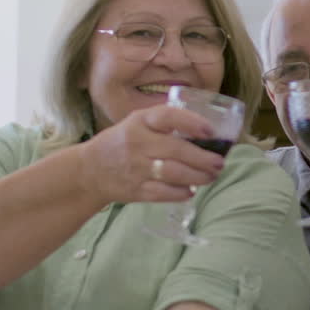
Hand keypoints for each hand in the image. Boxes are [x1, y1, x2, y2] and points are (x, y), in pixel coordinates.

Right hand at [75, 106, 225, 205]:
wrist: (90, 171)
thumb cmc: (123, 142)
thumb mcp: (138, 123)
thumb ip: (165, 124)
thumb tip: (207, 133)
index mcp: (140, 121)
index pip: (167, 116)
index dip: (191, 122)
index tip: (210, 130)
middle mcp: (138, 143)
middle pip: (177, 150)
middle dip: (204, 158)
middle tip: (219, 162)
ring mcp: (136, 168)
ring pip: (174, 173)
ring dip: (198, 176)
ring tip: (211, 176)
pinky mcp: (135, 190)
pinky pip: (164, 193)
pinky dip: (181, 193)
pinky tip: (190, 190)